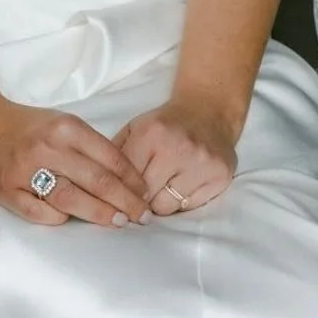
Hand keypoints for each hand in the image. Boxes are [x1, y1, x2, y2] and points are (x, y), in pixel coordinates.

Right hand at [0, 96, 153, 227]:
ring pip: (72, 199)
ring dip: (99, 213)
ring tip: (118, 223)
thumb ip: (87, 146)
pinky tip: (72, 221)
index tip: (146, 194)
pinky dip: (59, 218)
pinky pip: (40, 212)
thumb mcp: (60, 123)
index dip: (132, 179)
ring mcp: (26, 170)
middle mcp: (48, 147)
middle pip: (96, 180)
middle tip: (142, 217)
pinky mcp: (8, 190)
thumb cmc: (27, 126)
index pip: (109, 157)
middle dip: (125, 201)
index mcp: (65, 127)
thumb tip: (124, 178)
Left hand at [111, 96, 239, 216]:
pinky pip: (190, 207)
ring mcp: (201, 163)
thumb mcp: (135, 128)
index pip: (126, 178)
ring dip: (160, 203)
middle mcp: (178, 148)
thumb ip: (114, 154)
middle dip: (139, 199)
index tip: (118, 194)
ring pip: (166, 207)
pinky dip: (181, 201)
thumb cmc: (165, 124)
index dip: (120, 189)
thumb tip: (98, 185)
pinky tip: (182, 185)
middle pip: (145, 196)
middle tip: (140, 195)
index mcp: (151, 133)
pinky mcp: (219, 176)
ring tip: (162, 188)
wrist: (208, 111)